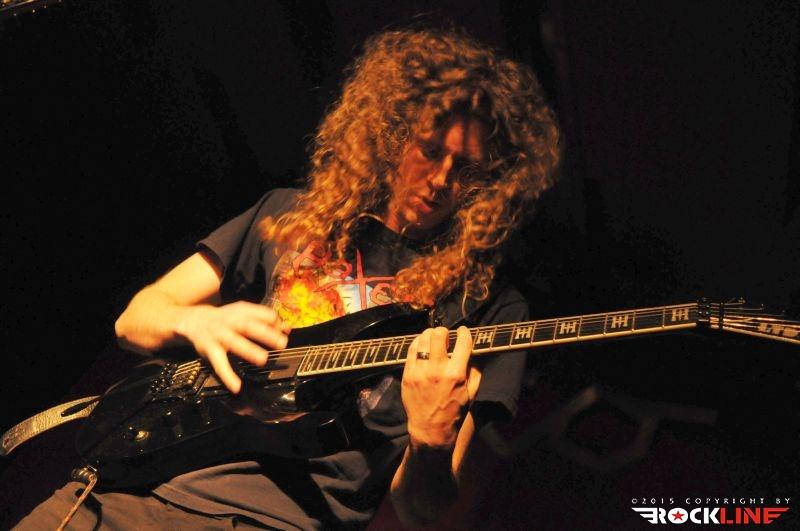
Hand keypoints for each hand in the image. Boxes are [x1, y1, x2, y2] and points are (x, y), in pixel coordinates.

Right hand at [175, 301, 289, 393]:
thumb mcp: (244, 313)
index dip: (275, 322)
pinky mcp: (209, 350)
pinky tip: (237, 386)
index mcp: (241, 311)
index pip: (262, 314)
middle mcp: (230, 322)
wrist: (193, 320)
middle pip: (249, 326)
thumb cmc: (226, 318)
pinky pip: (219, 364)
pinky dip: (228, 376)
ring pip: (234, 342)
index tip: (286, 331)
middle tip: (282, 343)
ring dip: (249, 350)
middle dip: (266, 334)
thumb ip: (265, 319)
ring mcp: (219, 336)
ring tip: (262, 359)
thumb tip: (287, 327)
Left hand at [401, 326, 480, 448]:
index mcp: (456, 375)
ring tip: (433, 339)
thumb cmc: (454, 411)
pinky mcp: (408, 375)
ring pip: (422, 339)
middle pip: (438, 335)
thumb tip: (475, 352)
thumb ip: (476, 371)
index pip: (463, 343)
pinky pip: (411, 350)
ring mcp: (420, 372)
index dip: (465, 332)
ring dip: (429, 335)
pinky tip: (422, 345)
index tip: (463, 331)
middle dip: (444, 331)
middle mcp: (437, 371)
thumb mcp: (472, 393)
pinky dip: (417, 343)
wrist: (431, 429)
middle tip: (445, 335)